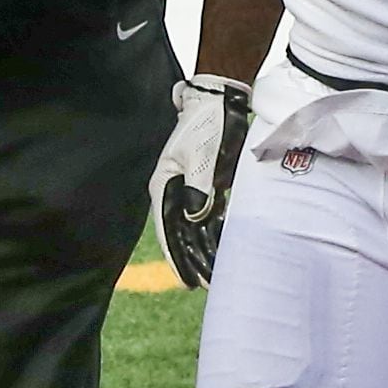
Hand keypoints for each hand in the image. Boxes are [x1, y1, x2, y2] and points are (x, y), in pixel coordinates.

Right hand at [150, 74, 254, 287]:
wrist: (219, 101)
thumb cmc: (207, 126)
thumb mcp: (201, 156)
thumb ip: (199, 188)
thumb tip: (195, 218)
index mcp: (165, 185)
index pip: (169, 230)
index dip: (177, 257)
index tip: (187, 281)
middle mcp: (175, 190)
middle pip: (182, 233)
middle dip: (192, 260)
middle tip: (204, 286)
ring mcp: (191, 188)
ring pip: (196, 228)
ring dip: (205, 250)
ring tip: (214, 275)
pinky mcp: (208, 184)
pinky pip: (210, 216)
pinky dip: (216, 234)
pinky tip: (223, 250)